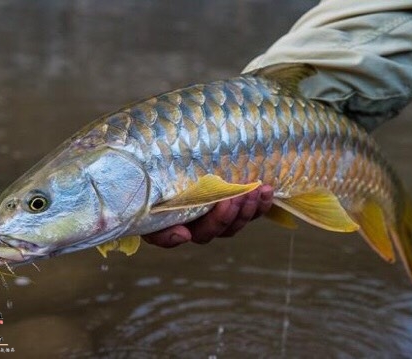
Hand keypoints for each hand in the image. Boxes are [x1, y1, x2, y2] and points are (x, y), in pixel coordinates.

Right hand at [143, 185, 272, 246]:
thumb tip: (183, 236)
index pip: (203, 233)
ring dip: (250, 207)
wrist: (150, 170)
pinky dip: (260, 202)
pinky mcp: (232, 204)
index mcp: (182, 227)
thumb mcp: (146, 209)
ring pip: (240, 220)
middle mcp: (202, 225)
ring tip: (258, 189)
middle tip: (243, 193)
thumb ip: (160, 230)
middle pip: (226, 228)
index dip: (217, 222)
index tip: (224, 203)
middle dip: (237, 211)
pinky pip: (250, 210)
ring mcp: (219, 215)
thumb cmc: (145, 188)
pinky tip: (266, 190)